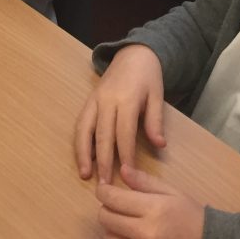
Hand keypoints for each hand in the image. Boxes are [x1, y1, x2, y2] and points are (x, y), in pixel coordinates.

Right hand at [75, 44, 165, 182]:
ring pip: (84, 129)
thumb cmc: (148, 77)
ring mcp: (94, 100)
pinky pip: (80, 123)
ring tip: (85, 174)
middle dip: (102, 161)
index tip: (127, 175)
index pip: (124, 133)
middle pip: (102, 135)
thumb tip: (160, 146)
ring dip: (83, 153)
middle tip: (105, 185)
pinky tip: (82, 157)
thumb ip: (155, 121)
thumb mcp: (157, 96)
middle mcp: (106, 101)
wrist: (133, 53)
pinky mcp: (88, 100)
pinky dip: (79, 141)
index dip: (125, 155)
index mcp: (126, 100)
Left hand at [96, 164, 204, 238]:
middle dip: (107, 209)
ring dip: (113, 229)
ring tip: (128, 224)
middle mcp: (147, 235)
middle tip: (118, 206)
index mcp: (155, 210)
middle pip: (105, 219)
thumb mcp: (172, 193)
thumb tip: (121, 170)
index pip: (112, 198)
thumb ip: (144, 181)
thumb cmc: (191, 217)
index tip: (105, 189)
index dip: (104, 191)